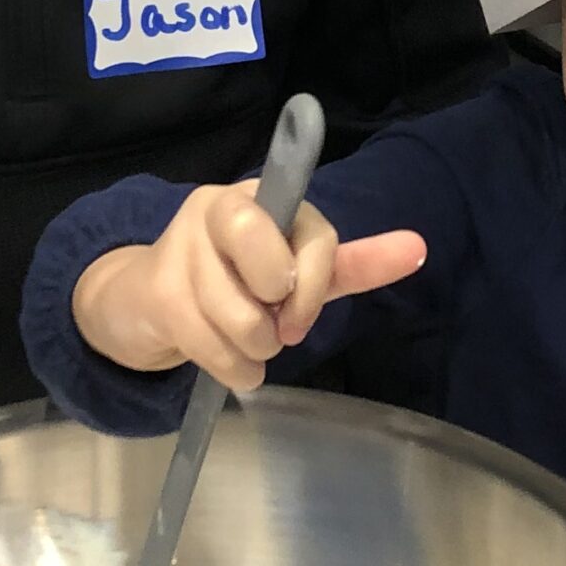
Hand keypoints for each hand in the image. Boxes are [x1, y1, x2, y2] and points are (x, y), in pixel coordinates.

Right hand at [72, 181, 423, 397]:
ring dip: (255, 350)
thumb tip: (419, 247)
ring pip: (244, 321)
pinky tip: (228, 359)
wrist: (146, 300)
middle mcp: (219, 206)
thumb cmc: (237, 281)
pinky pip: (212, 349)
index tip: (301, 319)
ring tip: (246, 339)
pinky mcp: (158, 291)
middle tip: (270, 322)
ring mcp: (183, 246)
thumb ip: (354, 262)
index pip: (314, 236)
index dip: (316, 287)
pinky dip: (232, 370)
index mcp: (263, 196)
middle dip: (277, 316)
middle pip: (272, 269)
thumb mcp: (299, 270)